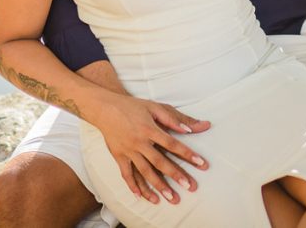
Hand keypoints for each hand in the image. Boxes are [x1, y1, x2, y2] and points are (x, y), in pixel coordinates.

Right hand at [89, 93, 210, 204]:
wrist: (105, 108)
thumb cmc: (133, 106)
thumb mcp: (154, 107)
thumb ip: (174, 118)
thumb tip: (193, 127)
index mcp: (150, 129)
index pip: (172, 144)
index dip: (188, 154)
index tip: (201, 164)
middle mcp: (139, 142)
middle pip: (160, 162)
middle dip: (176, 175)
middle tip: (190, 187)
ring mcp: (128, 151)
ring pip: (144, 172)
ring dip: (158, 186)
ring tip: (171, 198)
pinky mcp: (118, 156)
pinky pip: (126, 174)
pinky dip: (133, 186)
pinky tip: (142, 197)